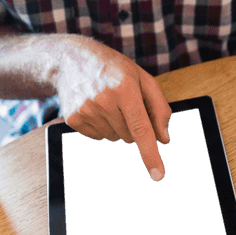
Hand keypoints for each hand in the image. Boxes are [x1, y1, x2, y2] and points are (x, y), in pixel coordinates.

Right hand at [54, 36, 171, 179]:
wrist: (71, 59)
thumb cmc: (114, 69)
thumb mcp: (142, 78)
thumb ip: (159, 108)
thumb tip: (164, 140)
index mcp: (125, 88)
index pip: (141, 129)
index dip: (150, 154)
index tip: (158, 175)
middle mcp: (103, 100)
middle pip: (130, 137)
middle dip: (132, 126)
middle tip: (123, 103)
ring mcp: (85, 110)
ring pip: (114, 138)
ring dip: (117, 126)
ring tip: (107, 101)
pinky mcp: (73, 119)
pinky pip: (98, 137)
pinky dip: (102, 127)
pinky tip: (96, 107)